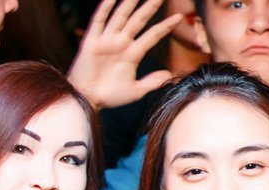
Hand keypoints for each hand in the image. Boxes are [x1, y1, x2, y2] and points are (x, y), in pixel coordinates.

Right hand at [68, 0, 183, 108]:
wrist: (88, 100)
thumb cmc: (110, 96)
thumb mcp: (135, 91)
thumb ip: (151, 82)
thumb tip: (169, 75)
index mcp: (133, 53)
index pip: (152, 35)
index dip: (166, 26)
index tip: (180, 17)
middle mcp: (121, 43)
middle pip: (139, 20)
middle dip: (150, 6)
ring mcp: (107, 40)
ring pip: (121, 16)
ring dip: (130, 2)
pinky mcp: (92, 41)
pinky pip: (99, 21)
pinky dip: (104, 9)